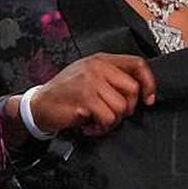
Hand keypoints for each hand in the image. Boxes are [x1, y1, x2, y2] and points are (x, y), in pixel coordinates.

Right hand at [29, 52, 156, 136]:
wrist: (38, 105)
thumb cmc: (65, 93)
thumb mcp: (90, 77)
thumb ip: (112, 78)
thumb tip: (140, 92)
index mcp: (102, 60)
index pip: (138, 64)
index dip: (149, 83)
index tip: (148, 99)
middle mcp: (97, 67)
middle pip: (132, 89)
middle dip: (127, 109)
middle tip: (111, 114)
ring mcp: (90, 82)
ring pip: (121, 107)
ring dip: (111, 121)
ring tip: (96, 120)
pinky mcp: (85, 99)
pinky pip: (108, 119)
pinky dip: (100, 128)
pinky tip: (88, 125)